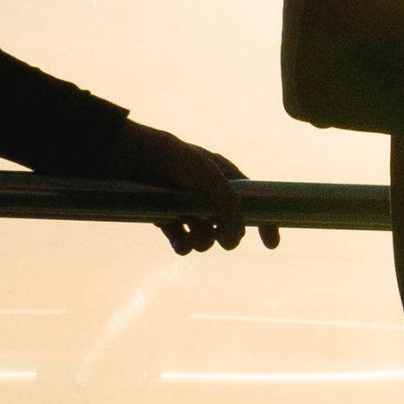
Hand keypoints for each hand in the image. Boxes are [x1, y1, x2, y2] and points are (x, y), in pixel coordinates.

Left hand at [101, 121, 282, 254]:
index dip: (264, 222)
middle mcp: (206, 193)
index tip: (271, 244)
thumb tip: (238, 236)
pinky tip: (181, 245)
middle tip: (222, 239)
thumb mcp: (209, 177)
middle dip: (227, 236)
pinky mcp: (164, 217)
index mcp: (223, 177)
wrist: (131, 157)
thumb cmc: (174, 160)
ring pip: (204, 236)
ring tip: (196, 239)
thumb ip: (229, 205)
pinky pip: (181, 240)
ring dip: (204, 242)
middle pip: (228, 225)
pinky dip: (183, 246)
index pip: (252, 202)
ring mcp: (185, 206)